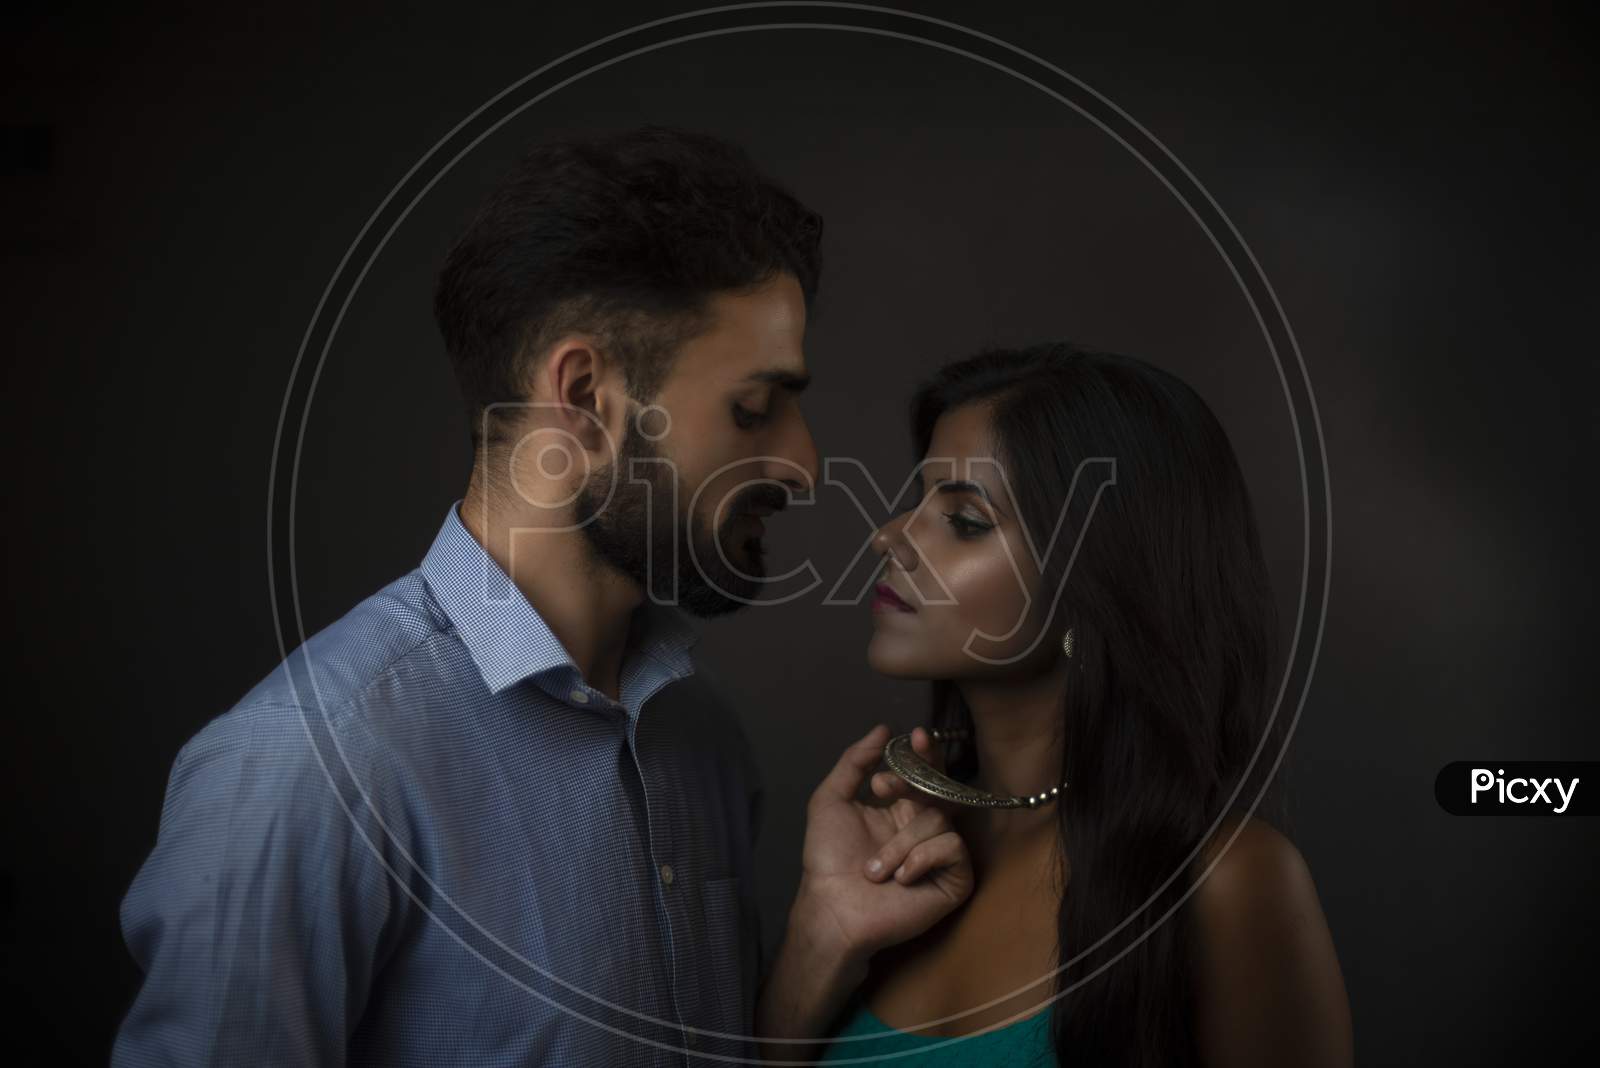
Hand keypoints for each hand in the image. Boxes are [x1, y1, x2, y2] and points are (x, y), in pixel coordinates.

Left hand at [791, 725, 973, 965]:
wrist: (834, 907)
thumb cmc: (828, 859)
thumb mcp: (831, 800)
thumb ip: (854, 762)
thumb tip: (882, 729)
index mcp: (900, 809)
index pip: (922, 773)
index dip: (923, 753)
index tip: (911, 737)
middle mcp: (923, 828)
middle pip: (942, 787)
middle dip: (925, 773)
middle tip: (897, 773)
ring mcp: (941, 853)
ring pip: (938, 819)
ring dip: (900, 843)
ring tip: (876, 870)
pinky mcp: (955, 878)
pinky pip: (952, 847)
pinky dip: (922, 858)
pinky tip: (902, 878)